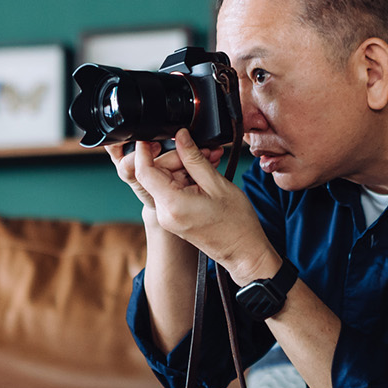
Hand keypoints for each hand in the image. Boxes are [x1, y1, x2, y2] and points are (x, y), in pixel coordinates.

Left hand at [104, 139, 223, 211]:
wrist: (243, 251)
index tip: (150, 137)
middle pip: (157, 173)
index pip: (144, 172)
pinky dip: (187, 179)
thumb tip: (180, 136)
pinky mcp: (174, 217)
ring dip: (186, 168)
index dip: (144, 151)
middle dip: (178, 158)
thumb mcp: (217, 184)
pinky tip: (205, 177)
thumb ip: (194, 158)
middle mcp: (165, 213)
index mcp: (172, 204)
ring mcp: (168, 217)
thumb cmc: (235, 223)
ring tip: (211, 164)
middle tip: (205, 152)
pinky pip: (173, 191)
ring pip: (166, 180)